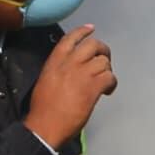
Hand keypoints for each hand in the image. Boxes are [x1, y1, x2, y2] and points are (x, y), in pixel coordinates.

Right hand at [27, 23, 116, 145]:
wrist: (45, 125)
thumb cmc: (43, 108)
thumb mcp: (45, 81)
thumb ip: (59, 71)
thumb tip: (71, 72)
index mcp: (55, 61)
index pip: (70, 38)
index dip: (83, 31)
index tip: (91, 28)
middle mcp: (69, 63)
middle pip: (92, 45)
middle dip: (102, 51)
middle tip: (105, 60)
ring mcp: (82, 73)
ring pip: (103, 61)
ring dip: (107, 70)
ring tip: (104, 82)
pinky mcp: (93, 87)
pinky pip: (110, 77)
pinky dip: (112, 84)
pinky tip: (106, 92)